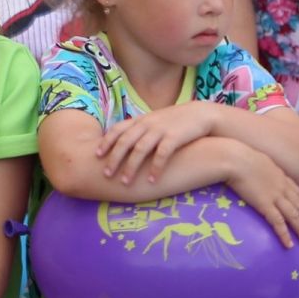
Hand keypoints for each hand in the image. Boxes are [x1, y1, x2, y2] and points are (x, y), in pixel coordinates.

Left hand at [96, 106, 214, 185]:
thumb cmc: (175, 122)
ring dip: (131, 167)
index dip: (106, 142)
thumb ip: (139, 130)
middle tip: (106, 174)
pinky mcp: (175, 137)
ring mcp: (161, 130)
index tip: (97, 155)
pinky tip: (152, 181)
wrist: (201, 114)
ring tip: (125, 182)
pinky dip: (156, 168)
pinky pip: (162, 155)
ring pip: (140, 149)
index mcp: (141, 120)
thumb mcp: (154, 122)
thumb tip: (122, 144)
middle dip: (114, 158)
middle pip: (125, 141)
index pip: (118, 129)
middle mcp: (148, 124)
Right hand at [223, 143, 298, 247]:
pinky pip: (278, 223)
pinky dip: (285, 234)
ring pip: (293, 216)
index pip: (296, 192)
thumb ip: (263, 168)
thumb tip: (260, 170)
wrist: (236, 160)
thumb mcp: (258, 159)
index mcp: (280, 176)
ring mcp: (275, 196)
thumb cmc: (241, 156)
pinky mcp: (265, 205)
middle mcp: (282, 187)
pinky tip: (289, 244)